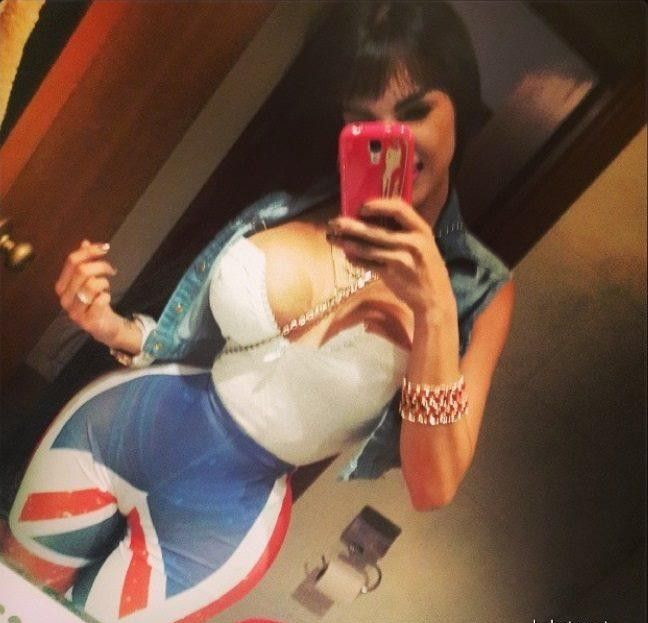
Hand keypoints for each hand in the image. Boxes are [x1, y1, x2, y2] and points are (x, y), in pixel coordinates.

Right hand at [55, 240, 124, 344]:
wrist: (104, 327)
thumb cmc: (96, 301)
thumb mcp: (90, 280)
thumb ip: (85, 262)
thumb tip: (85, 242)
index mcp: (62, 285)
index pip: (72, 261)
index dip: (90, 251)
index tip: (105, 247)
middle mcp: (64, 298)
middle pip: (82, 270)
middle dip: (101, 265)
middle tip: (111, 270)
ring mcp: (74, 311)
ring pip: (91, 285)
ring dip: (104, 282)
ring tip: (106, 287)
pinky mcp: (87, 321)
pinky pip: (101, 300)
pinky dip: (107, 296)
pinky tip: (106, 299)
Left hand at [327, 198, 454, 318]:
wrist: (435, 298)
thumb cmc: (426, 268)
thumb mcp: (423, 244)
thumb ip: (403, 232)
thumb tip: (370, 220)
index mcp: (421, 229)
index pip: (399, 208)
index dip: (379, 204)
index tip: (361, 206)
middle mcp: (412, 242)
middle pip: (376, 230)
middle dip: (351, 225)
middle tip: (334, 222)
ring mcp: (402, 259)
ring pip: (368, 248)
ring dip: (347, 243)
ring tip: (332, 238)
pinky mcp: (392, 275)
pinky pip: (368, 265)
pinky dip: (355, 260)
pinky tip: (347, 256)